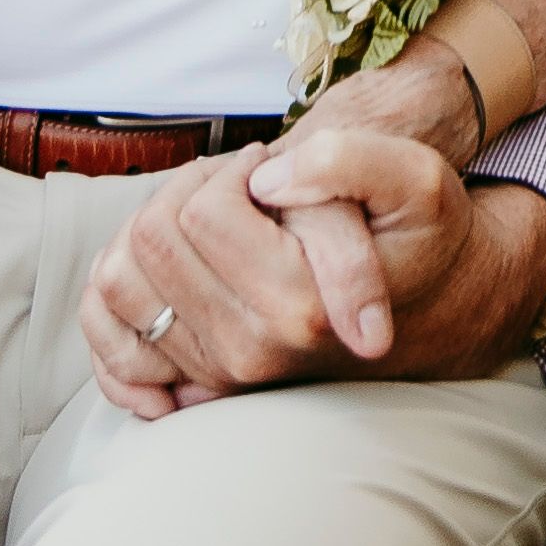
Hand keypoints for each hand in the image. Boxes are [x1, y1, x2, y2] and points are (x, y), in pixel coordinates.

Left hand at [76, 141, 545, 414]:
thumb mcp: (417, 180)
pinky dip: (114, 305)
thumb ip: (351, 161)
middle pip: (151, 241)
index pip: (199, 211)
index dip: (231, 170)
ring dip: (157, 235)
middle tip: (245, 193)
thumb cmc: (421, 238)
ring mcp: (220, 376)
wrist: (434, 308)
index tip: (274, 173)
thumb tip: (269, 182)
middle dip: (189, 195)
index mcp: (299, 305)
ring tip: (218, 227)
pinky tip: (166, 274)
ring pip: (119, 282)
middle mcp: (253, 353)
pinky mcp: (198, 384)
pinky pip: (110, 341)